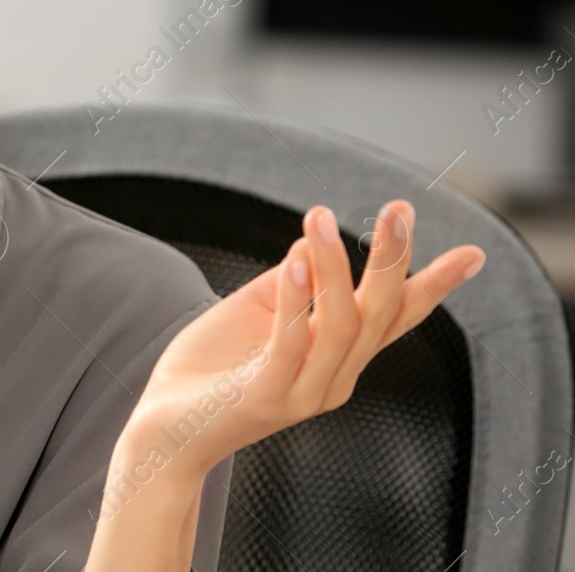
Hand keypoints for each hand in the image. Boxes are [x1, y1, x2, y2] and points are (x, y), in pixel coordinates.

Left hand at [120, 199, 484, 481]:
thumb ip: (290, 281)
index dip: (432, 287)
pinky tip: (296, 259)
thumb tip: (315, 241)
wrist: (163, 428)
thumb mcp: (255, 311)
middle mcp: (333, 378)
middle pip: (377, 316)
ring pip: (340, 327)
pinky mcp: (266, 398)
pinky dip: (297, 301)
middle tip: (399, 209)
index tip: (473, 254)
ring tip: (319, 218)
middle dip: (392, 261)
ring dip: (335, 268)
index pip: (394, 320)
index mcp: (335, 358)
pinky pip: (291, 346)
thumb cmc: (209, 367)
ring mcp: (303, 393)